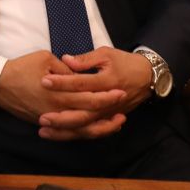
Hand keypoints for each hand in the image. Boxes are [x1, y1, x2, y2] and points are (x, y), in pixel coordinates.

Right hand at [0, 51, 129, 139]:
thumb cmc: (21, 68)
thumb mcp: (46, 59)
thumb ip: (67, 68)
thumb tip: (80, 74)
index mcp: (60, 94)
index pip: (90, 98)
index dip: (107, 96)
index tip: (120, 91)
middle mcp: (58, 111)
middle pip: (89, 117)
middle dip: (108, 112)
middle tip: (123, 106)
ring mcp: (52, 119)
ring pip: (81, 130)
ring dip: (100, 128)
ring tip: (115, 123)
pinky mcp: (46, 123)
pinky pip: (69, 132)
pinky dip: (84, 131)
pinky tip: (94, 127)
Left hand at [35, 47, 154, 140]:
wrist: (147, 78)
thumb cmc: (125, 63)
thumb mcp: (107, 54)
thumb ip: (86, 59)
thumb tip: (66, 60)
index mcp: (106, 81)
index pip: (81, 83)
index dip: (62, 82)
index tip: (44, 81)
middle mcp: (107, 102)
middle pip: (83, 113)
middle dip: (61, 117)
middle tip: (42, 117)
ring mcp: (108, 113)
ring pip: (85, 127)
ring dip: (65, 131)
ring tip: (45, 131)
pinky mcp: (107, 119)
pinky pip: (90, 131)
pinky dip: (74, 135)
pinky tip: (58, 135)